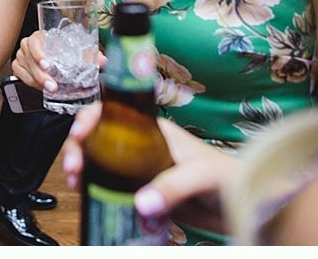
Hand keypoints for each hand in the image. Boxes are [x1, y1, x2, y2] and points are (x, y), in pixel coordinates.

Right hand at [12, 29, 105, 92]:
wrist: (57, 60)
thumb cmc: (65, 52)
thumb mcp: (78, 53)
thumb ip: (91, 56)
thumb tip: (103, 61)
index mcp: (42, 36)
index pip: (35, 41)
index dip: (39, 53)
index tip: (47, 65)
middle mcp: (29, 44)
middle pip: (28, 58)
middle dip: (40, 74)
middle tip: (52, 85)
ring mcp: (22, 55)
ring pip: (24, 68)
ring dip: (36, 80)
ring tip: (50, 88)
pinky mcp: (18, 67)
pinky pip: (20, 75)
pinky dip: (30, 83)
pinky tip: (41, 87)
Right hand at [60, 104, 233, 234]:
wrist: (244, 205)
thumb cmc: (228, 177)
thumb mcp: (200, 174)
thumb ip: (172, 186)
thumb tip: (140, 204)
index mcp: (152, 128)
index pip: (113, 112)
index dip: (91, 118)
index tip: (79, 134)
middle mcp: (139, 145)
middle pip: (98, 137)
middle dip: (78, 147)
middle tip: (74, 168)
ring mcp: (138, 168)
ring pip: (99, 161)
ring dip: (83, 168)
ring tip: (77, 183)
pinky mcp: (140, 191)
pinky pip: (110, 187)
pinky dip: (95, 189)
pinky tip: (88, 194)